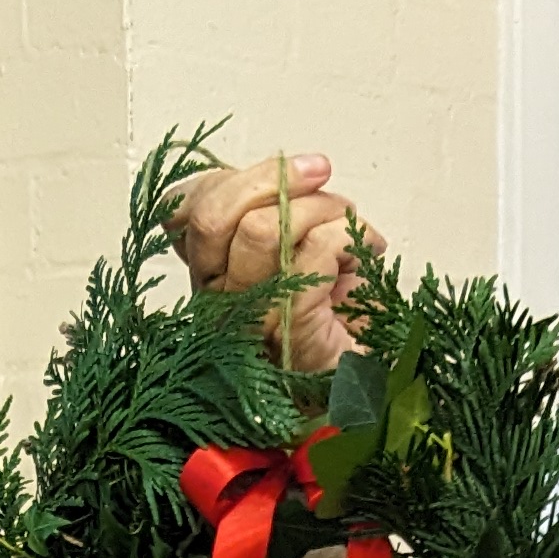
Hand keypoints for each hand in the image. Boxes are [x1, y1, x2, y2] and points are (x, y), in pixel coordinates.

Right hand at [167, 151, 377, 375]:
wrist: (372, 386)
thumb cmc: (340, 324)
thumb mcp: (296, 250)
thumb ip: (273, 214)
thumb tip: (286, 175)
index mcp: (214, 277)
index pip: (186, 210)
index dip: (238, 179)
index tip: (300, 171)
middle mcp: (218, 303)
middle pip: (213, 215)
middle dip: (281, 182)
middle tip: (326, 186)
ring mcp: (249, 322)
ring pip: (263, 229)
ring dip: (324, 209)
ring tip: (353, 230)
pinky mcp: (292, 333)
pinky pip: (312, 253)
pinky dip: (351, 237)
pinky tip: (368, 252)